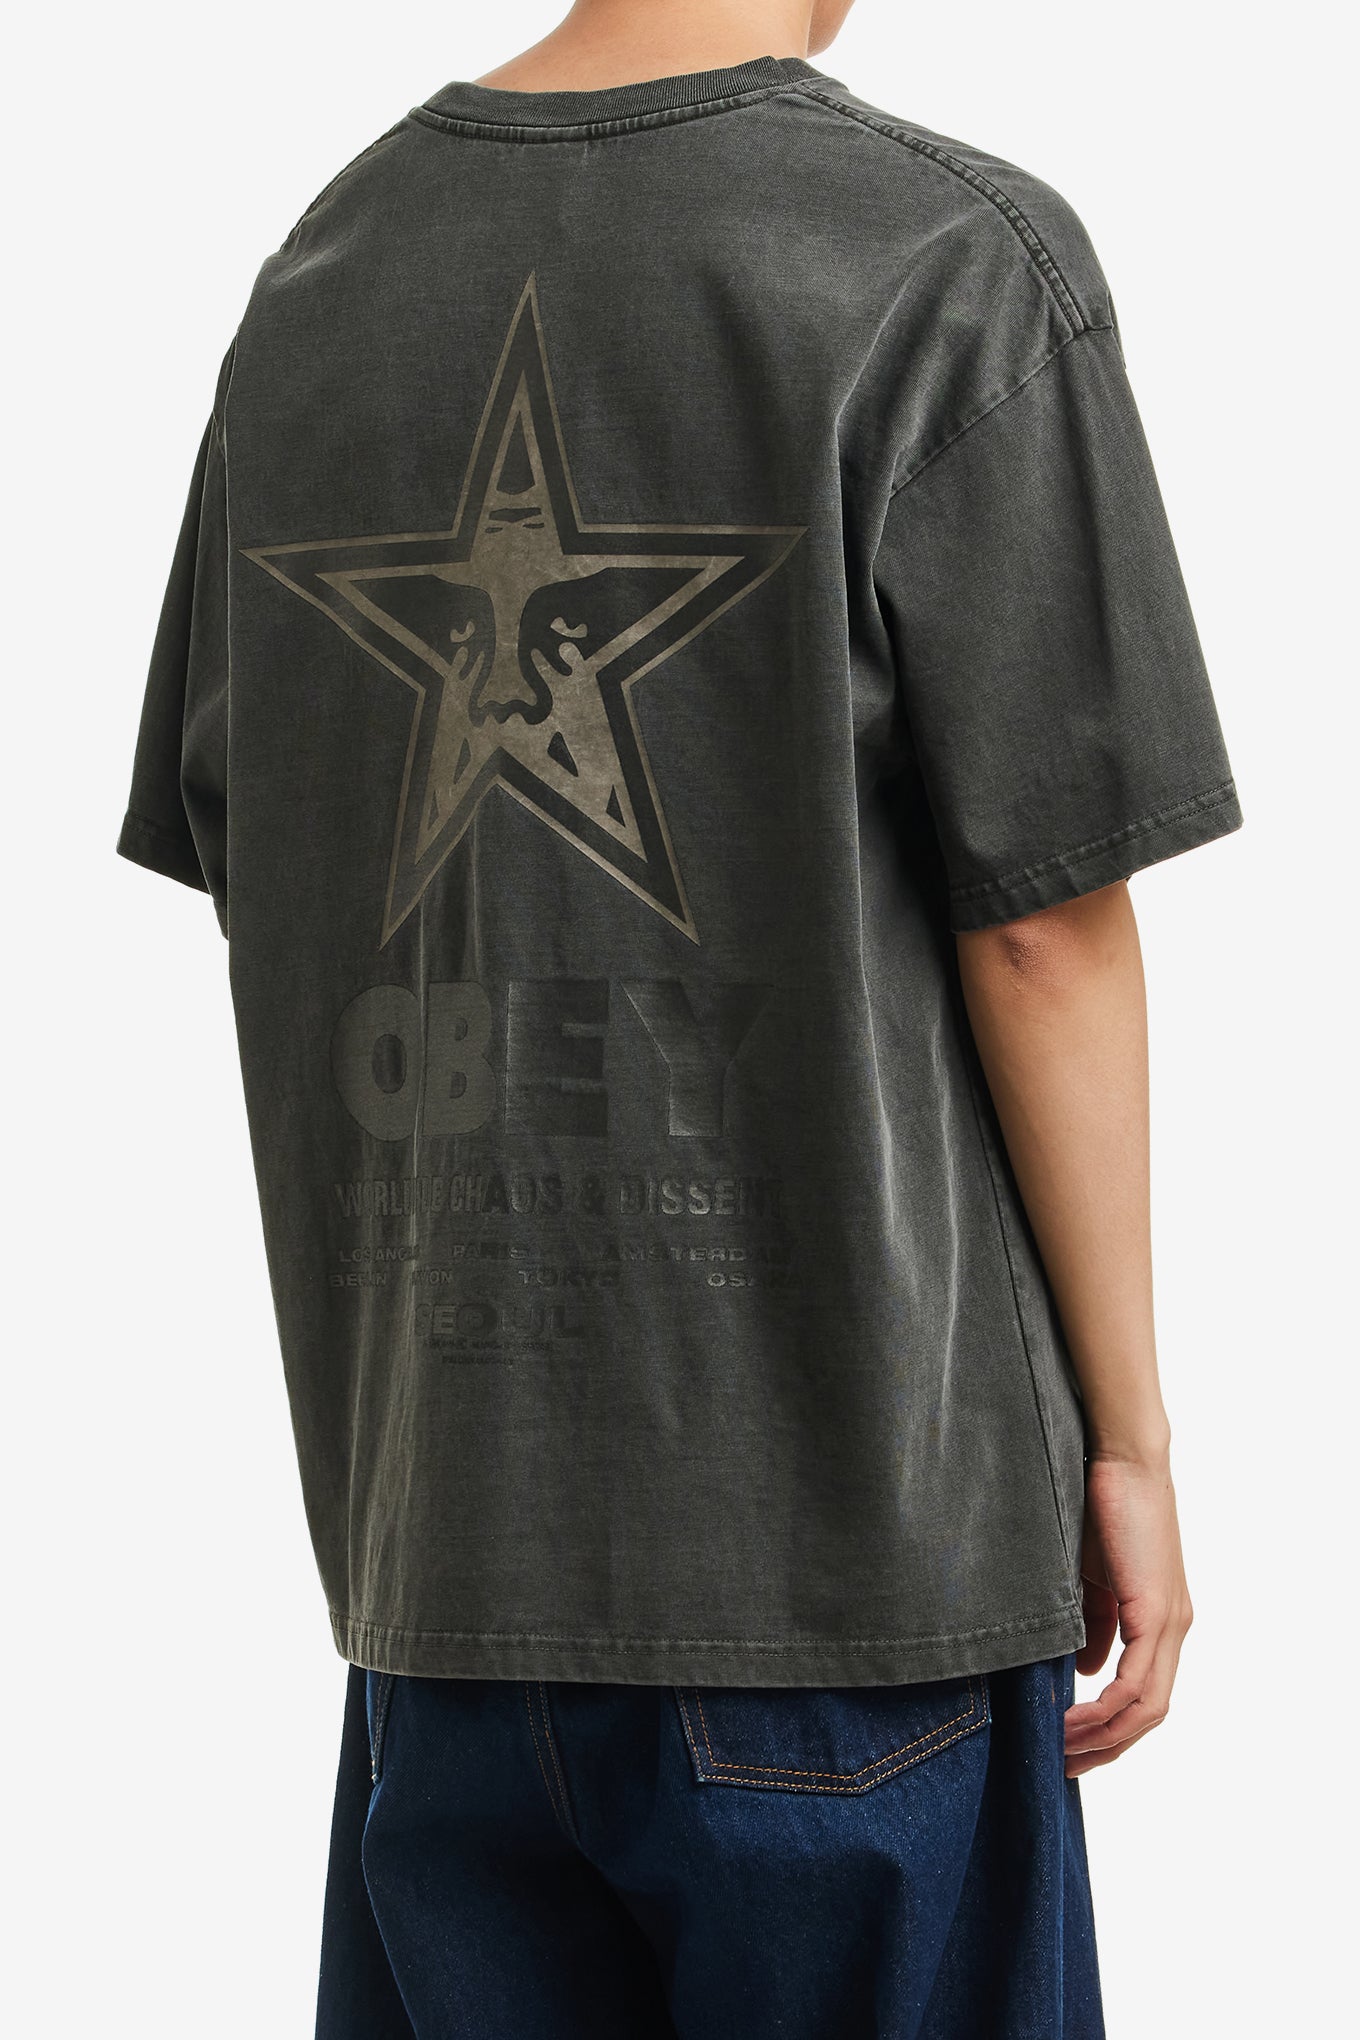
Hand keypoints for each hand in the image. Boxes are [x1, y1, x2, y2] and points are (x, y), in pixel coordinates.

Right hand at [1063, 1449, 1193, 1776]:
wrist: (1121, 1458)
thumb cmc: (1098, 1505)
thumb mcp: (1089, 1577)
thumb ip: (1093, 1623)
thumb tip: (1082, 1670)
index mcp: (1159, 1621)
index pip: (1144, 1697)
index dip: (1109, 1730)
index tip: (1068, 1745)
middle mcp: (1173, 1629)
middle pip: (1150, 1714)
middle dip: (1106, 1746)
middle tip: (1063, 1764)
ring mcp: (1170, 1622)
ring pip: (1148, 1706)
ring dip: (1105, 1736)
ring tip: (1062, 1749)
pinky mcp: (1158, 1611)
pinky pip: (1139, 1681)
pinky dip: (1108, 1707)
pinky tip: (1074, 1716)